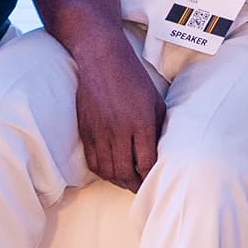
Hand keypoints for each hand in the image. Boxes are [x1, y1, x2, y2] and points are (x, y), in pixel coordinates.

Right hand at [71, 38, 164, 191]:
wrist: (102, 60)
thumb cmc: (133, 78)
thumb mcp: (156, 101)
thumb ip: (159, 127)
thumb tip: (162, 151)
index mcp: (140, 123)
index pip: (146, 163)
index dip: (150, 176)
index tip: (153, 180)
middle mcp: (119, 131)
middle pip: (125, 172)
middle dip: (134, 185)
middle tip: (140, 187)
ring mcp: (99, 132)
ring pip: (107, 170)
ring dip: (118, 181)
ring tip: (126, 181)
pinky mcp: (85, 131)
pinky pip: (92, 161)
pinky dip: (102, 171)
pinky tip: (110, 171)